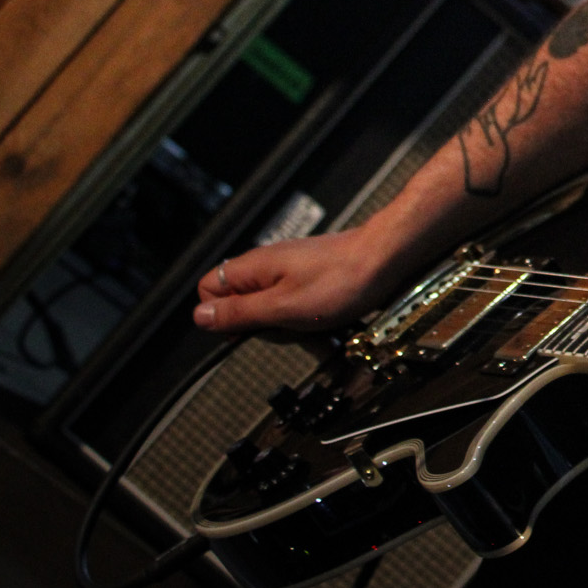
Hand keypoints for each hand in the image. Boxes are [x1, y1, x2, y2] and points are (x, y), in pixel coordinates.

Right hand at [194, 228, 400, 332]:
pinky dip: (307, 316)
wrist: (387, 257)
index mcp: (252, 267)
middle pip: (239, 301)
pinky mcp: (312, 275)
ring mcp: (291, 268)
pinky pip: (296, 303)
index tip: (243, 330)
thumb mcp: (282, 308)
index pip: (208, 290)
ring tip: (310, 322)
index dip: (219, 315)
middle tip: (283, 327)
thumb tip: (200, 318)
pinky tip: (325, 318)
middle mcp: (267, 264)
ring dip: (285, 323)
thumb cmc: (342, 279)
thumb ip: (239, 313)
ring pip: (269, 306)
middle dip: (257, 323)